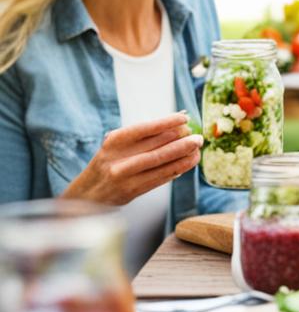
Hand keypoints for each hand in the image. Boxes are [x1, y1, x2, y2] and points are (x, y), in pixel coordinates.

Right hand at [63, 112, 202, 204]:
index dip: (167, 122)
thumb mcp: (116, 145)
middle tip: (197, 136)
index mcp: (114, 142)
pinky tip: (190, 162)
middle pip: (157, 147)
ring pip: (161, 163)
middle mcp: (118, 159)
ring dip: (184, 155)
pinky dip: (178, 168)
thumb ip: (143, 134)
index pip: (144, 128)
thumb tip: (179, 119)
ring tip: (197, 149)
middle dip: (181, 140)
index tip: (185, 117)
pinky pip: (161, 177)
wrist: (87, 194)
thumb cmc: (108, 162)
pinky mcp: (133, 191)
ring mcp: (125, 176)